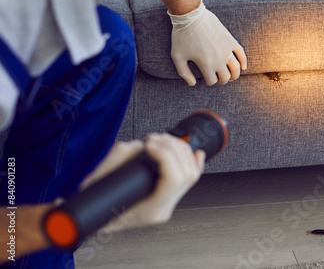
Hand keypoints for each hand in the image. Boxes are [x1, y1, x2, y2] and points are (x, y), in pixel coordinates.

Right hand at [79, 135, 205, 231]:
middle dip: (171, 148)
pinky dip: (193, 162)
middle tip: (152, 138)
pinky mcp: (169, 196)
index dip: (165, 155)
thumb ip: (118, 159)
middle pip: (186, 173)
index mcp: (151, 210)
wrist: (93, 219)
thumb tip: (140, 145)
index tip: (148, 144)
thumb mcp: (98, 181)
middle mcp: (164, 208)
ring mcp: (169, 203)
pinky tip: (196, 153)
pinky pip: (191, 178)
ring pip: (191, 173)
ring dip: (178, 150)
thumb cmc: (94, 204)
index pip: (173, 179)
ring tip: (159, 139)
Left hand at [168, 0, 247, 85]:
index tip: (204, 78)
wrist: (191, 16)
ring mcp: (227, 50)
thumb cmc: (182, 36)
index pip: (212, 81)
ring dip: (234, 75)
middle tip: (216, 78)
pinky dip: (244, 62)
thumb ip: (184, 73)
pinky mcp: (230, 40)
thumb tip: (193, 84)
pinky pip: (241, 54)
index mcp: (206, 65)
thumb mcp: (177, 56)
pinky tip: (243, 67)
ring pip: (236, 69)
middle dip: (221, 80)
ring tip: (231, 77)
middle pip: (225, 77)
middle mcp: (219, 60)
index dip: (208, 82)